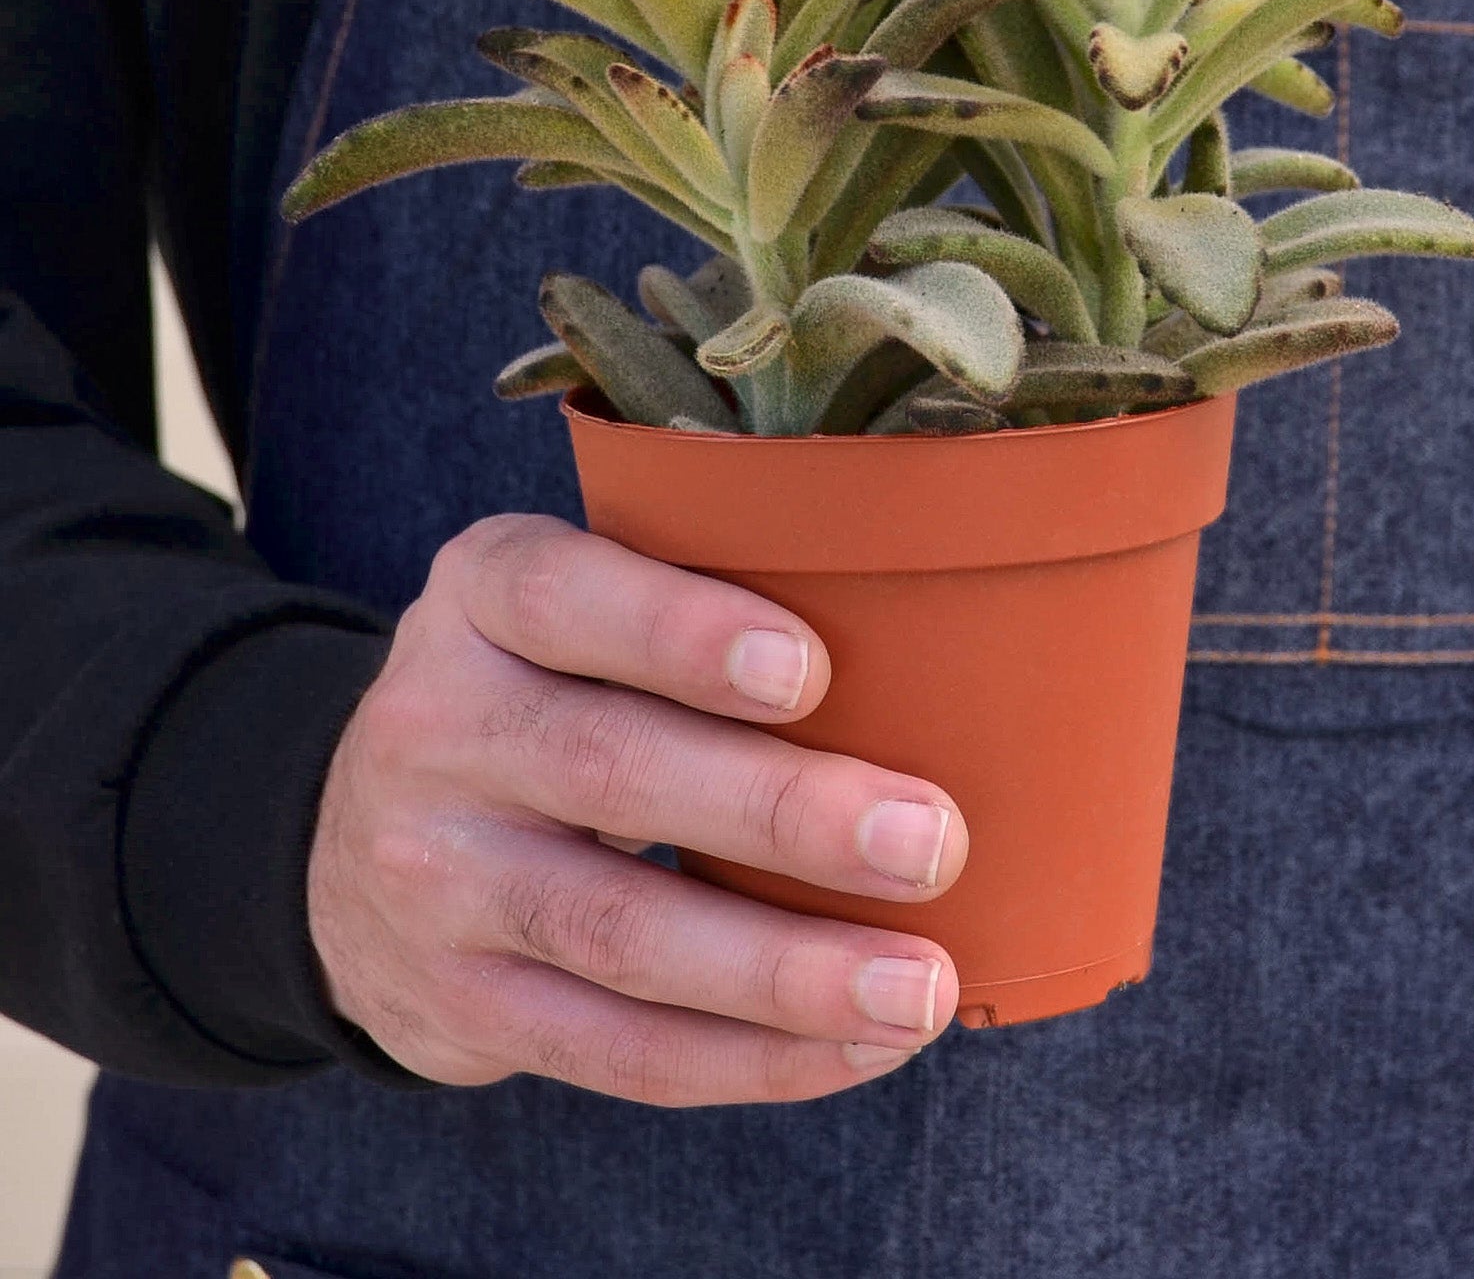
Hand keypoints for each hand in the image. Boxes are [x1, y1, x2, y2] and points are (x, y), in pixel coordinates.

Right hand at [307, 513, 965, 1104]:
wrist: (358, 840)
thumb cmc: (546, 692)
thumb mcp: (575, 610)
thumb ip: (696, 600)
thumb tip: (933, 643)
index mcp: (481, 601)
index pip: (563, 597)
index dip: (680, 632)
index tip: (810, 671)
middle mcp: (436, 728)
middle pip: (609, 769)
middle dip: (781, 813)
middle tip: (929, 840)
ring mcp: (433, 880)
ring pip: (619, 932)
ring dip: (784, 970)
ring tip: (919, 985)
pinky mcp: (457, 1005)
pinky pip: (613, 1049)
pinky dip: (749, 1058)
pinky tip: (857, 1046)